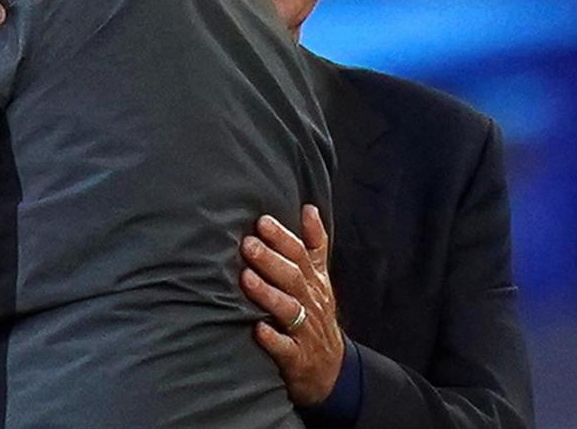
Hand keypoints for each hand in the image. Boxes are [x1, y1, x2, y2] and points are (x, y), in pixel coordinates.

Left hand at [240, 205, 344, 406]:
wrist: (331, 369)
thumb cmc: (316, 314)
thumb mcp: (320, 278)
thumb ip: (314, 244)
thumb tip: (309, 207)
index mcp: (314, 282)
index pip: (300, 255)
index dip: (282, 237)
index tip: (262, 221)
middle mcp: (311, 303)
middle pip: (293, 277)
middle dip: (270, 260)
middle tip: (248, 244)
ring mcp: (305, 331)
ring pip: (289, 309)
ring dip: (267, 293)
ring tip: (245, 278)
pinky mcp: (297, 358)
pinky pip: (286, 348)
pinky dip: (272, 339)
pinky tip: (257, 328)